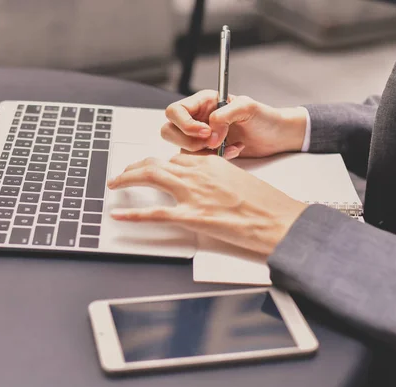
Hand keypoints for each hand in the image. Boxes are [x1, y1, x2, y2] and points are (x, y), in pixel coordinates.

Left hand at [107, 154, 307, 256]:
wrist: (280, 219)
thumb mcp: (239, 180)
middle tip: (124, 174)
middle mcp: (198, 173)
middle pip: (156, 163)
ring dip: (127, 178)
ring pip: (150, 177)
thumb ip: (217, 179)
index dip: (156, 162)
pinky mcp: (192, 216)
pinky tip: (118, 213)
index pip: (174, 158)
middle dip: (135, 167)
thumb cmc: (266, 204)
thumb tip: (205, 187)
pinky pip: (154, 213)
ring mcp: (193, 193)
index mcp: (211, 163)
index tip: (148, 167)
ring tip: (115, 183)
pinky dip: (132, 213)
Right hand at [162, 90, 307, 159]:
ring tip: (225, 147)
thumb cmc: (264, 116)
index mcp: (202, 102)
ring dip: (201, 153)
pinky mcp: (207, 153)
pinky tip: (233, 152)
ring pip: (181, 149)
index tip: (206, 132)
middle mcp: (197, 119)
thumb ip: (224, 115)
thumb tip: (210, 132)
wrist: (276, 136)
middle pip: (169, 131)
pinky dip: (213, 160)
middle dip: (187, 141)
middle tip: (211, 143)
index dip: (185, 124)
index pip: (175, 111)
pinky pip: (197, 161)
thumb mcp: (247, 107)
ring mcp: (200, 138)